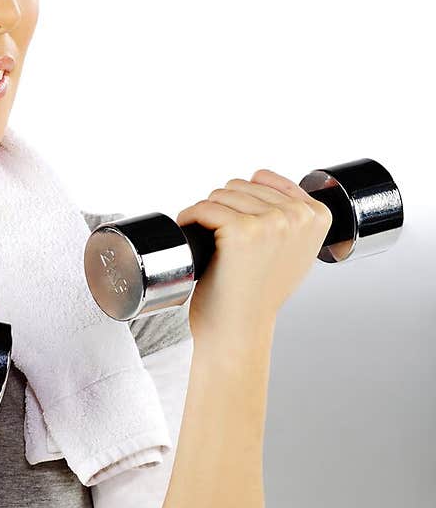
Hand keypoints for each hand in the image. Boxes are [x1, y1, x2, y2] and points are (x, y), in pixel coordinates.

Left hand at [175, 169, 333, 348]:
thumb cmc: (259, 296)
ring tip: (213, 244)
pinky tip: (196, 239)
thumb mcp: (293, 251)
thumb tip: (263, 178)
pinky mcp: (241, 230)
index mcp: (317, 215)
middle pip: (241, 186)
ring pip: (220, 195)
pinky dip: (190, 220)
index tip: (241, 233)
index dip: (244, 204)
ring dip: (207, 215)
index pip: (265, 181)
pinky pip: (203, 208)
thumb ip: (290, 215)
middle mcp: (298, 216)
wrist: (240, 329)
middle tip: (224, 245)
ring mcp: (271, 221)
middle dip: (224, 210)